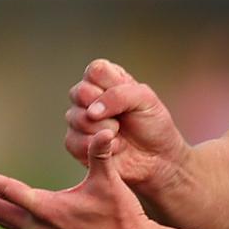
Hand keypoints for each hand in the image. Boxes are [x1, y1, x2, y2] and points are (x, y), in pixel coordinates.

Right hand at [65, 59, 190, 195]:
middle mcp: (88, 96)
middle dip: (106, 110)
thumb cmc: (152, 124)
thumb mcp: (146, 100)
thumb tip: (90, 112)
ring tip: (119, 133)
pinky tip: (112, 148)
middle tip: (122, 119)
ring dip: (104, 129)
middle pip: (80, 92)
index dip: (110, 86)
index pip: (95, 71)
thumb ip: (119, 96)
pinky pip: (72, 141)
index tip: (128, 98)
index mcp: (106, 78)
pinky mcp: (75, 143)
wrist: (156, 157)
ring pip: (76, 117)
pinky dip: (97, 146)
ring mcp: (79, 119)